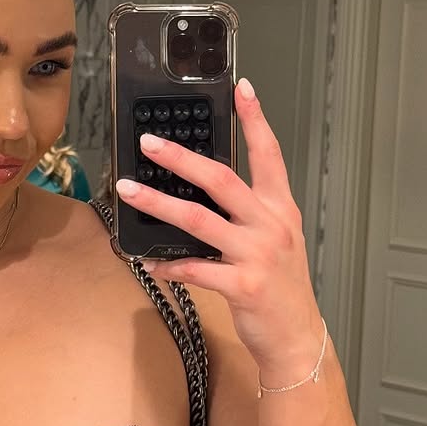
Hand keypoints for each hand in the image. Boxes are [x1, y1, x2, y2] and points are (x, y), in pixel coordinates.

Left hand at [115, 79, 323, 380]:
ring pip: (199, 220)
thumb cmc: (281, 288)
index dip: (255, 120)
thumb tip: (203, 190)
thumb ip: (250, 213)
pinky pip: (194, 269)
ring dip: (158, 203)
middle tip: (150, 143)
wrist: (298, 337)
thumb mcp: (278, 240)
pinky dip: (168, 264)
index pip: (269, 155)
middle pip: (222, 180)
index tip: (240, 88)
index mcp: (280, 209)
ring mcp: (257, 255)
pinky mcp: (242, 285)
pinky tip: (148, 262)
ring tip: (128, 191)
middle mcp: (271, 226)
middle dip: (182, 158)